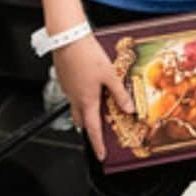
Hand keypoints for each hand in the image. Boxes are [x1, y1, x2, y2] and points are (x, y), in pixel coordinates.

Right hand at [52, 35, 133, 160]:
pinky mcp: (65, 80)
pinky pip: (73, 94)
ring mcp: (69, 89)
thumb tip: (129, 109)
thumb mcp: (110, 75)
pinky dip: (82, 97)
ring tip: (98, 108)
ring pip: (77, 108)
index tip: (101, 155)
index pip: (93, 129)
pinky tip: (90, 87)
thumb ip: (120, 93)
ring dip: (86, 112)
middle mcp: (75, 98)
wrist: (69, 40)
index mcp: (87, 101)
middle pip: (82, 121)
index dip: (98, 144)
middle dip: (90, 128)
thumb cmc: (88, 56)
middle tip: (99, 131)